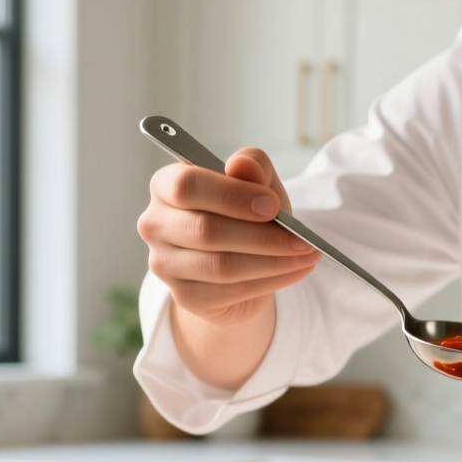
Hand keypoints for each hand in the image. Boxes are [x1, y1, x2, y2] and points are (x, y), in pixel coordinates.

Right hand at [138, 148, 322, 329]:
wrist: (236, 263)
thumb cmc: (244, 214)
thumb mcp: (257, 184)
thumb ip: (253, 166)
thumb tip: (241, 166)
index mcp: (166, 186)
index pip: (187, 185)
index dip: (232, 196)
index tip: (272, 205)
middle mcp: (155, 225)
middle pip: (206, 231)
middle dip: (262, 236)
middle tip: (302, 239)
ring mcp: (164, 264)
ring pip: (222, 266)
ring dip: (274, 262)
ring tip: (307, 255)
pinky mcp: (184, 296)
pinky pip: (232, 290)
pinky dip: (272, 281)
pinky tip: (295, 270)